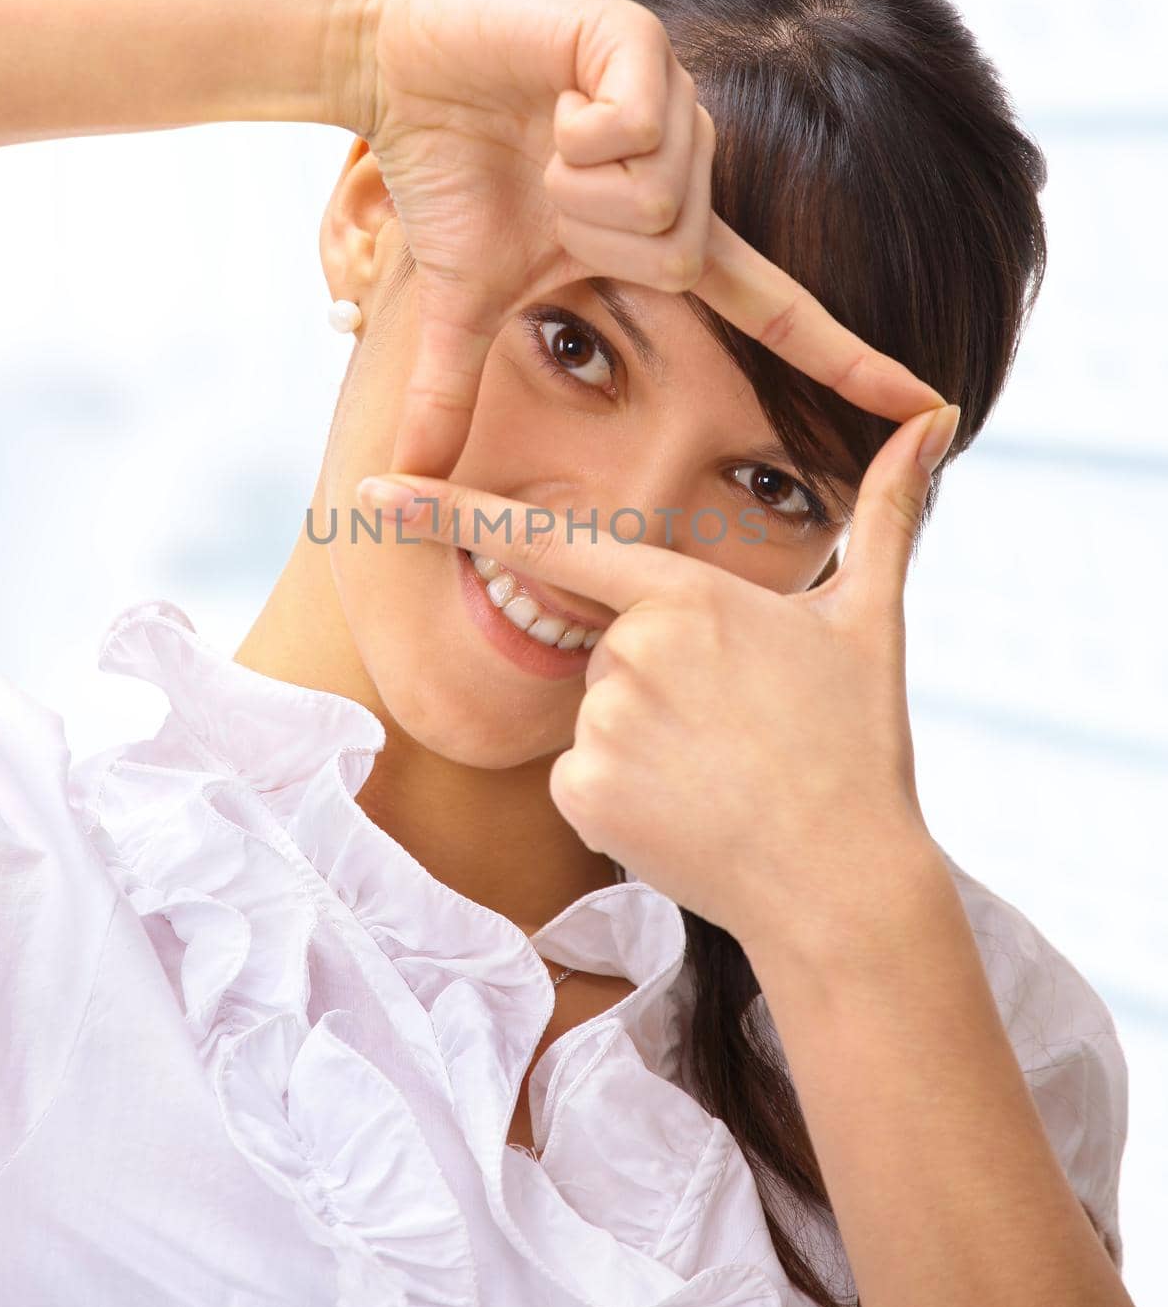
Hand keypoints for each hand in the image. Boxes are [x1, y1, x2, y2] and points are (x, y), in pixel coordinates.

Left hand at [355, 400, 961, 965]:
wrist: (842, 884)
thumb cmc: (856, 746)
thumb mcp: (868, 622)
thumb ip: (884, 515)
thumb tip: (932, 422)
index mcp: (685, 595)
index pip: (554, 539)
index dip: (452, 509)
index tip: (374, 489)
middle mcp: (630, 652)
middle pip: (604, 648)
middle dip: (653, 680)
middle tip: (731, 730)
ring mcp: (601, 726)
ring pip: (594, 715)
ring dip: (641, 741)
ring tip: (717, 774)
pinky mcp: (583, 794)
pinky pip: (580, 779)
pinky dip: (620, 796)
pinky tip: (684, 812)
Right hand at [361, 0, 944, 478]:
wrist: (400, 64)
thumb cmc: (446, 176)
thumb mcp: (463, 305)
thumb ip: (450, 395)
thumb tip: (401, 478)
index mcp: (668, 231)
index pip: (774, 307)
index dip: (844, 358)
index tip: (925, 403)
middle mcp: (690, 167)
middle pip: (682, 259)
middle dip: (590, 241)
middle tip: (542, 189)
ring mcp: (677, 103)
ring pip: (662, 199)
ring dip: (575, 188)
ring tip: (542, 141)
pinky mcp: (645, 46)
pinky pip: (638, 129)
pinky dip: (576, 133)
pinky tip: (550, 100)